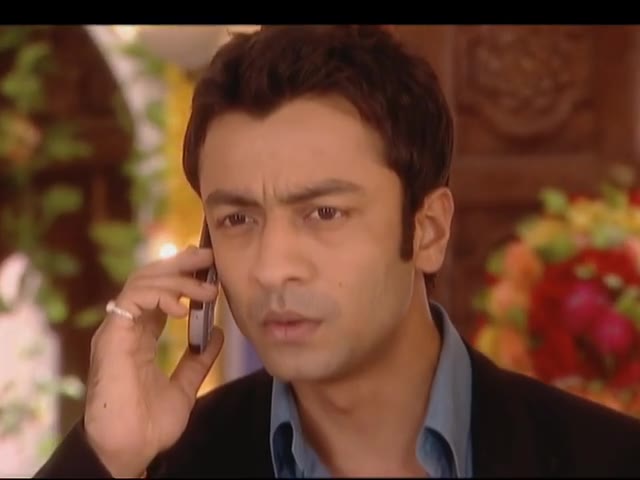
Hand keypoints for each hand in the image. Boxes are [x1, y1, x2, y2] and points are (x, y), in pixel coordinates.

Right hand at [83, 246, 223, 476]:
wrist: (129, 450)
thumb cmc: (149, 424)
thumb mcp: (184, 386)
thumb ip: (198, 360)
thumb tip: (217, 334)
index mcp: (142, 335)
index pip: (160, 292)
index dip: (184, 276)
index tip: (211, 269)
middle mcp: (128, 327)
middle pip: (149, 278)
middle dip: (181, 263)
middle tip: (209, 257)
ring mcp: (118, 329)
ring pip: (141, 282)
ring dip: (177, 279)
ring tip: (207, 290)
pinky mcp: (112, 336)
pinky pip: (133, 300)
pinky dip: (160, 296)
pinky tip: (183, 308)